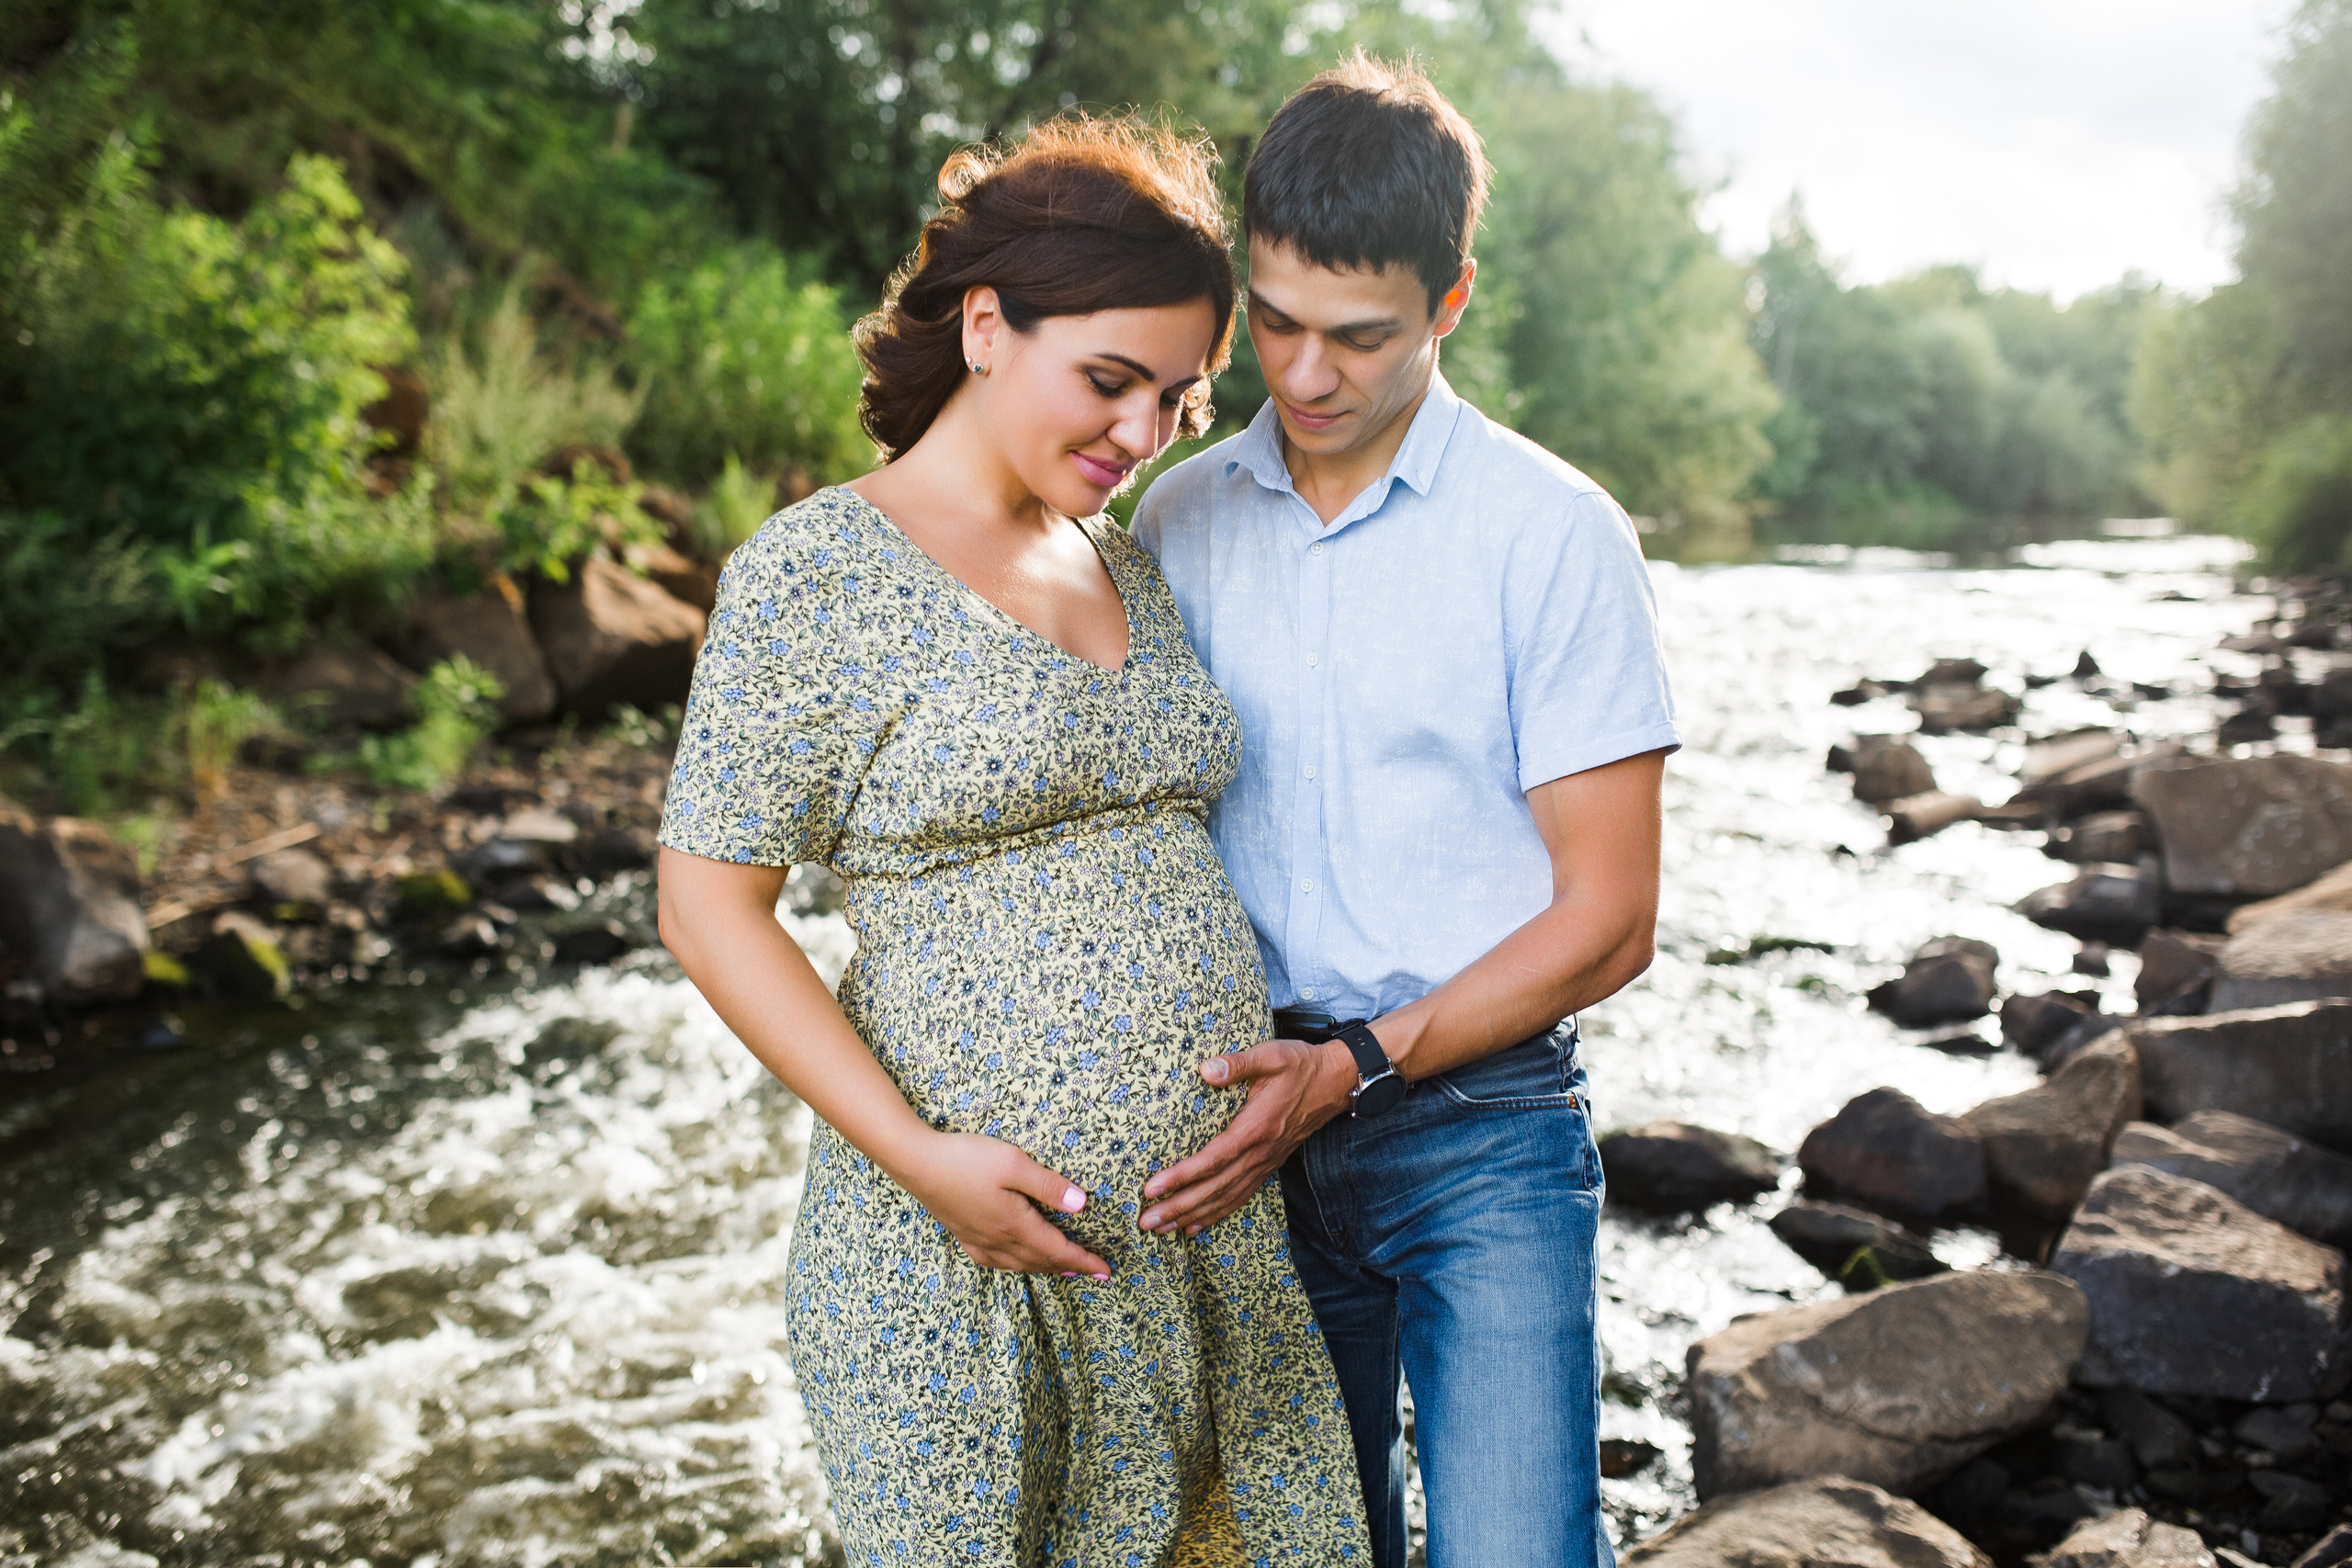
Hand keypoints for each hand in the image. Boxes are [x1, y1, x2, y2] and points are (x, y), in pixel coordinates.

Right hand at [893, 1130, 1111, 1278]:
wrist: (916, 1162)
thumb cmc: (966, 1158)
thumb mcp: (1013, 1163)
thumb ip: (1048, 1186)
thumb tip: (1082, 1206)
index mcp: (1015, 1224)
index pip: (1058, 1250)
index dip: (1085, 1261)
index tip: (1106, 1270)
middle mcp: (997, 1239)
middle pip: (1040, 1261)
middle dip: (1070, 1268)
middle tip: (1093, 1272)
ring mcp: (977, 1239)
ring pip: (1017, 1264)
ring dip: (1044, 1269)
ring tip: (1061, 1269)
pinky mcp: (962, 1233)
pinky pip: (993, 1261)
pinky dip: (1012, 1266)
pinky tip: (1012, 1261)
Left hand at [1138, 1038, 1355, 1237]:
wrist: (1336, 1082)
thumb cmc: (1301, 1066)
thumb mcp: (1271, 1056)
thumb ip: (1238, 1063)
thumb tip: (1206, 1069)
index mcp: (1255, 1128)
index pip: (1213, 1159)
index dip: (1182, 1176)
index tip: (1153, 1188)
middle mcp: (1260, 1153)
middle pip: (1214, 1188)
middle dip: (1179, 1207)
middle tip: (1146, 1222)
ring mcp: (1265, 1163)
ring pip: (1225, 1198)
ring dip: (1192, 1216)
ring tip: (1161, 1229)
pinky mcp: (1268, 1166)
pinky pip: (1240, 1196)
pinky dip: (1217, 1214)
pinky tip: (1195, 1225)